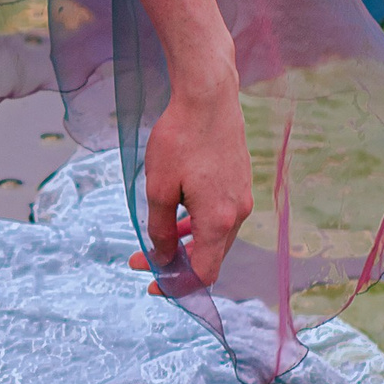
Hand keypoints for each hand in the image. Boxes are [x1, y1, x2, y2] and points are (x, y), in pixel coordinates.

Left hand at [128, 74, 252, 292]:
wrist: (208, 97)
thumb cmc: (180, 139)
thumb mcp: (158, 188)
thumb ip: (160, 229)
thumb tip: (162, 256)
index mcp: (218, 220)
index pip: (204, 272)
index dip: (178, 286)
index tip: (152, 283)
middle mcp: (238, 213)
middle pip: (210, 256)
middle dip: (175, 264)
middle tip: (141, 260)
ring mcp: (242, 197)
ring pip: (214, 236)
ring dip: (185, 244)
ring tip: (153, 241)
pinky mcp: (240, 182)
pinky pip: (219, 216)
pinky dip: (197, 225)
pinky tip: (177, 217)